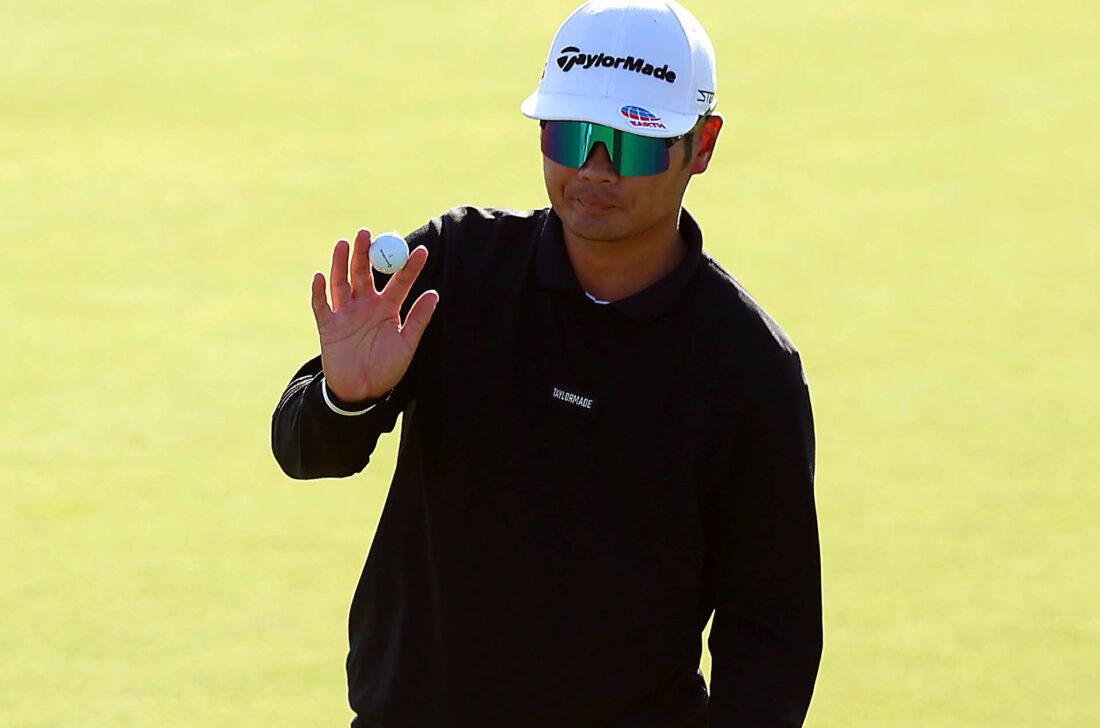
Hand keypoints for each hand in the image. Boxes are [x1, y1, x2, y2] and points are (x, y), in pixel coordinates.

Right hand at [311, 228, 438, 401]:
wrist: (362, 392)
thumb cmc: (387, 368)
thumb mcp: (406, 344)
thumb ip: (418, 319)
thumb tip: (434, 293)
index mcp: (387, 308)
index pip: (399, 281)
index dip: (409, 266)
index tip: (422, 250)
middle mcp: (365, 305)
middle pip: (364, 273)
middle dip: (365, 253)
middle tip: (368, 232)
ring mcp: (345, 314)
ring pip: (341, 282)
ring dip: (341, 263)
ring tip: (345, 242)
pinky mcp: (328, 326)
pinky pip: (321, 306)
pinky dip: (319, 292)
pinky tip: (320, 276)